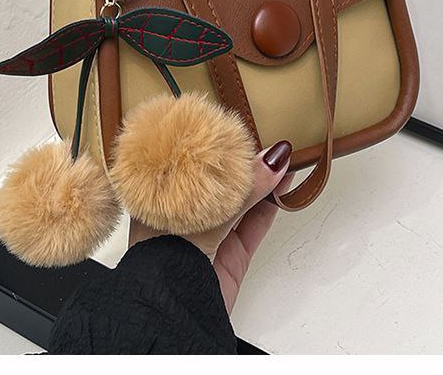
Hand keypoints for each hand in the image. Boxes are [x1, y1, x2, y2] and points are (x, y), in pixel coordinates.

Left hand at [129, 140, 292, 313]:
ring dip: (263, 182)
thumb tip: (273, 158)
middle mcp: (183, 217)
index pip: (187, 163)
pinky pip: (254, 226)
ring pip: (240, 203)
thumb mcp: (205, 212)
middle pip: (218, 183)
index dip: (211, 146)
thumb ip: (243, 188)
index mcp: (160, 199)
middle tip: (265, 141)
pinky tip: (282, 186)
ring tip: (282, 158)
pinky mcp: (230, 258)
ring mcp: (208, 238)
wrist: (174, 312)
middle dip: (242, 164)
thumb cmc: (165, 258)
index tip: (235, 129)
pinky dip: (270, 206)